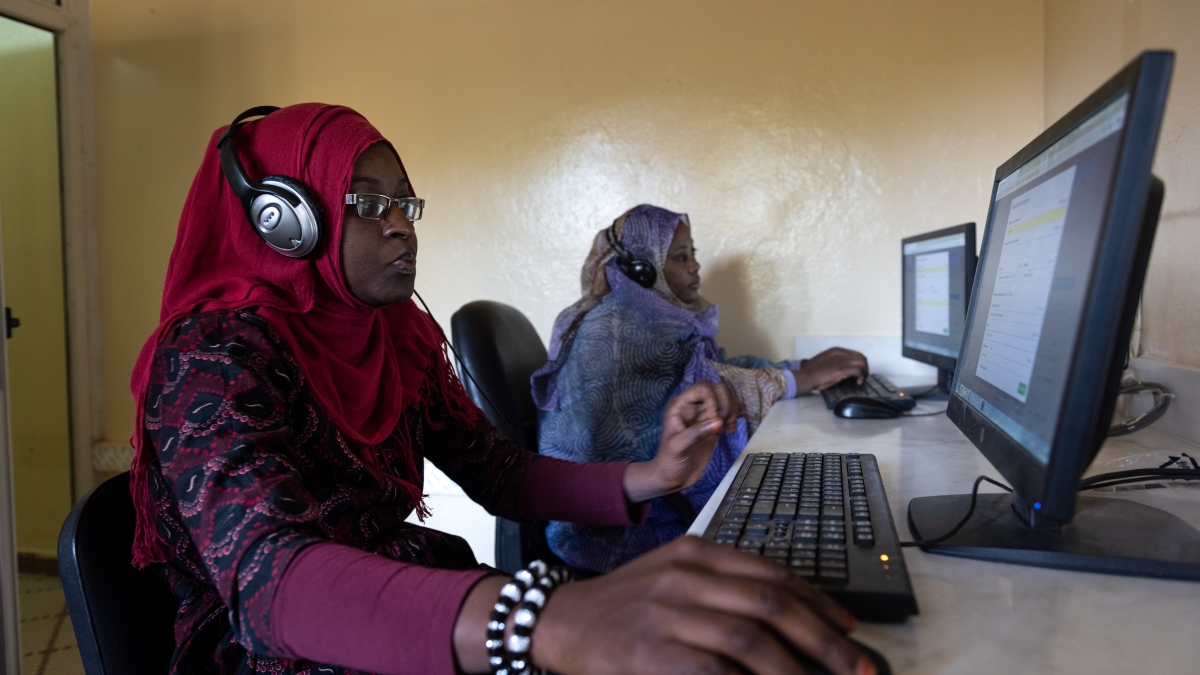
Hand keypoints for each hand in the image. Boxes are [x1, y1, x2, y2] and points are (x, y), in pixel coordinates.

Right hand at [533, 536, 872, 674]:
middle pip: (774, 606)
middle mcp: (687, 577)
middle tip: (859, 667)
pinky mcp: (655, 652)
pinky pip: (718, 670)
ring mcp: (670, 613)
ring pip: (753, 640)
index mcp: (697, 554)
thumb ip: (723, 586)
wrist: (562, 622)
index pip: (773, 574)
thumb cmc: (624, 605)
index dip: (820, 603)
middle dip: (826, 641)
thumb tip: (789, 615)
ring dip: (798, 669)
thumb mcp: (672, 576)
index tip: (851, 628)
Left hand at [623, 382, 728, 503]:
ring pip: (726, 398)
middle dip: (726, 403)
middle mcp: (693, 407)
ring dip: (733, 410)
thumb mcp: (677, 447)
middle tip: (724, 423)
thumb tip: (719, 422)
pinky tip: (731, 430)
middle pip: (718, 389)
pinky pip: (729, 412)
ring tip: (728, 428)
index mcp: (680, 405)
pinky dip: (735, 417)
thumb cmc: (669, 462)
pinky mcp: (714, 426)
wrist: (672, 478)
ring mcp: (705, 416)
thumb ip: (696, 433)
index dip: (713, 400)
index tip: (715, 419)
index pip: (703, 388)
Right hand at [794, 348, 868, 391]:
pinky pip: (859, 370)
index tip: (859, 371)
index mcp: (836, 350)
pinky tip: (858, 382)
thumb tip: (845, 370)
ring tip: (860, 380)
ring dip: (864, 372)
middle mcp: (841, 353)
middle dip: (864, 368)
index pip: (855, 354)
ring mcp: (842, 360)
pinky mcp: (842, 369)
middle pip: (861, 357)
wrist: (806, 376)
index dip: (860, 363)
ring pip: (862, 363)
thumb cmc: (813, 372)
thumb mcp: (826, 362)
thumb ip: (836, 362)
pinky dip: (861, 376)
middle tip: (862, 377)